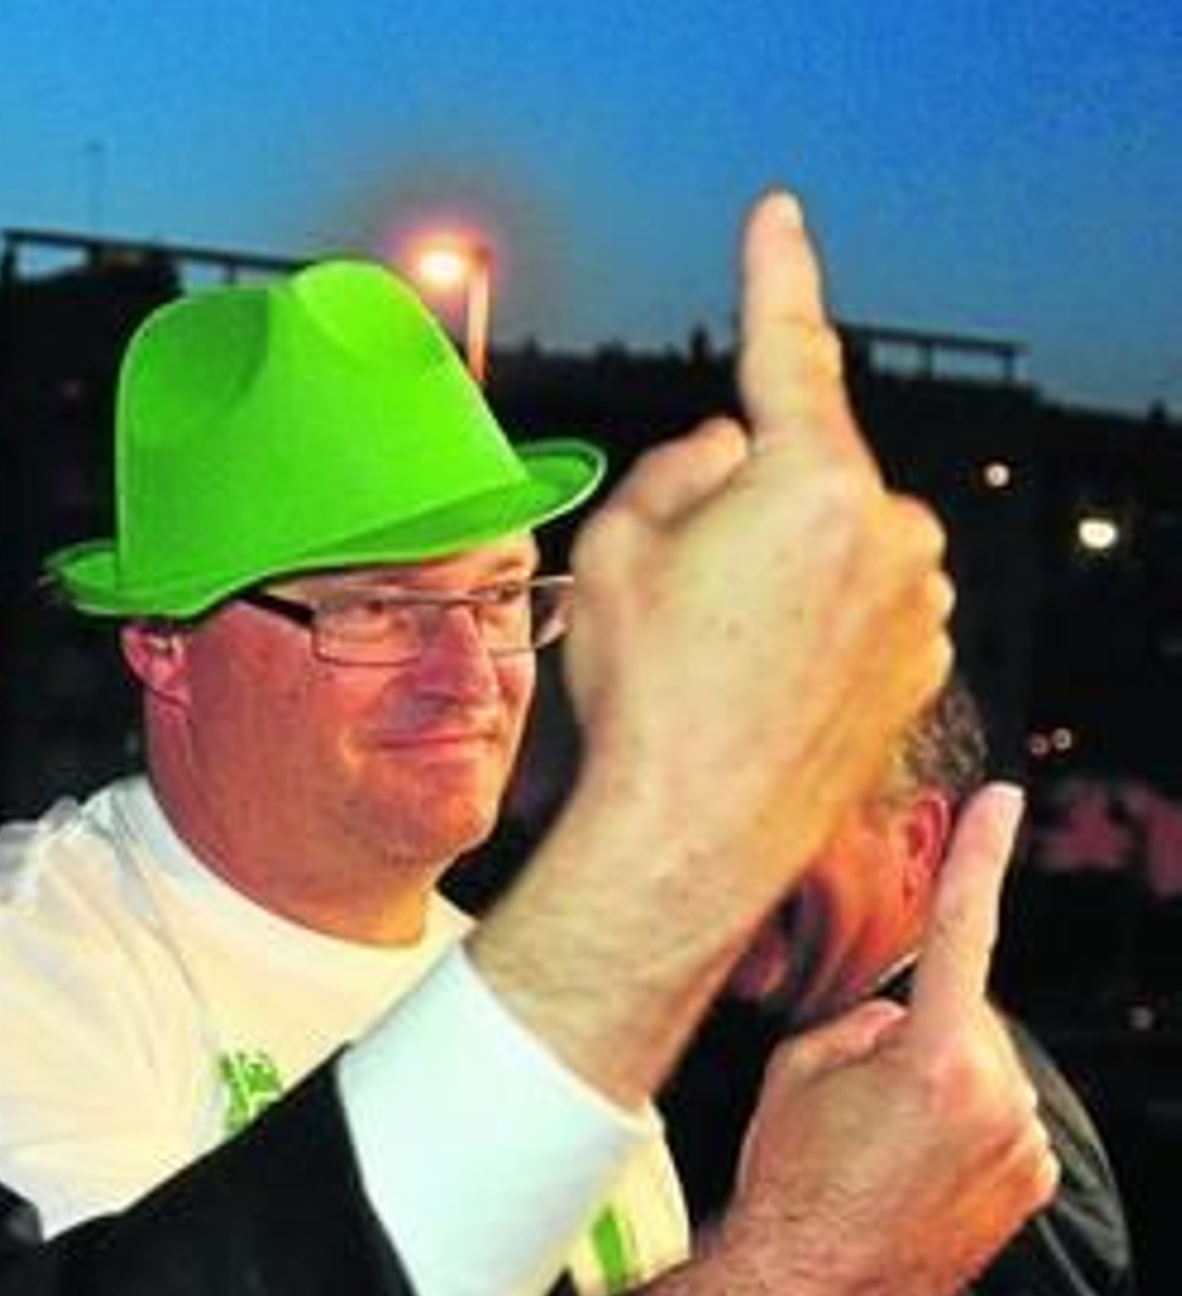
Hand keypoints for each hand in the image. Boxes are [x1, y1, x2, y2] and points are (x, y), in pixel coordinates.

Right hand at [476, 192, 952, 1103]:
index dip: (774, 274)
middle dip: (746, 501)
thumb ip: (676, 469)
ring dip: (784, 566)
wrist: (691, 839)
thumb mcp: (613, 550)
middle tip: (681, 589)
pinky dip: (817, 621)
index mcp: (813, 483)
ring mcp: (919, 606)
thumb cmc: (644, 694)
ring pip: (835, 541)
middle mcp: (891, 534)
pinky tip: (762, 683)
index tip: (778, 216)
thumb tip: (728, 453)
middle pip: (805, 470)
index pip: (788, 352)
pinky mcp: (921, 665)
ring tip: (721, 654)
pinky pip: (863, 605)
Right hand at [718, 784, 1057, 1295]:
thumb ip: (863, 1016)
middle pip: (964, 1012)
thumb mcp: (803, 1066)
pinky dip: (966, 1121)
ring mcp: (1023, 1146)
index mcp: (936, 1056)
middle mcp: (998, 1097)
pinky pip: (1002, 1117)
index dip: (982, 855)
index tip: (1003, 801)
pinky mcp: (1032, 1185)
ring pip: (984, 1066)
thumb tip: (899, 1014)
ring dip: (943, 1077)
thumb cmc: (792, 1174)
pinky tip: (914, 1161)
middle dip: (921, 1025)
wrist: (811, 1286)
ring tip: (882, 1138)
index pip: (962, 929)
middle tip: (861, 1085)